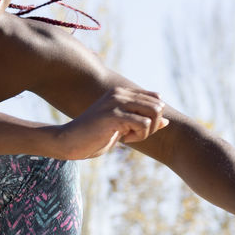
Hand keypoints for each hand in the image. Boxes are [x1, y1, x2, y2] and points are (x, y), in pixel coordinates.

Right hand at [49, 88, 169, 159]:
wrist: (67, 142)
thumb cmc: (92, 137)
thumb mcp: (121, 128)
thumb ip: (142, 122)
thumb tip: (167, 122)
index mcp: (121, 93)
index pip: (156, 98)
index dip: (153, 117)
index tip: (136, 129)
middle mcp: (120, 93)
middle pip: (159, 105)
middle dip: (153, 125)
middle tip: (135, 135)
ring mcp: (116, 102)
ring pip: (155, 113)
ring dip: (147, 131)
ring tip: (129, 137)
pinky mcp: (114, 115)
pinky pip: (144, 124)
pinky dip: (139, 136)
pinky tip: (123, 140)